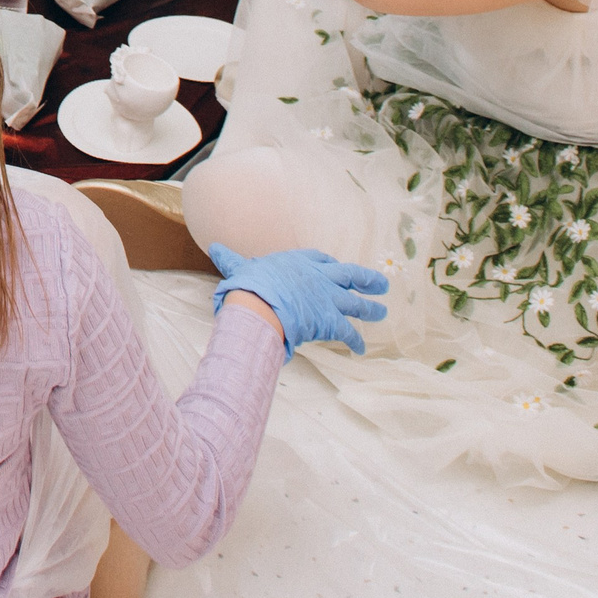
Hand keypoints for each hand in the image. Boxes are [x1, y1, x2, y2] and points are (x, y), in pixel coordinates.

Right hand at [209, 243, 389, 358]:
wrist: (260, 303)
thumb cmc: (249, 284)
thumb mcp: (240, 268)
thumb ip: (232, 260)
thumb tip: (215, 248)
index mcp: (299, 263)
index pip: (320, 259)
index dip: (330, 264)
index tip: (336, 266)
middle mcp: (320, 278)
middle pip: (350, 276)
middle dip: (367, 280)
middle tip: (382, 284)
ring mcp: (328, 299)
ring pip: (356, 304)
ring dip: (371, 309)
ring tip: (382, 311)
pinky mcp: (330, 321)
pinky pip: (348, 333)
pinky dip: (356, 342)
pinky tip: (361, 349)